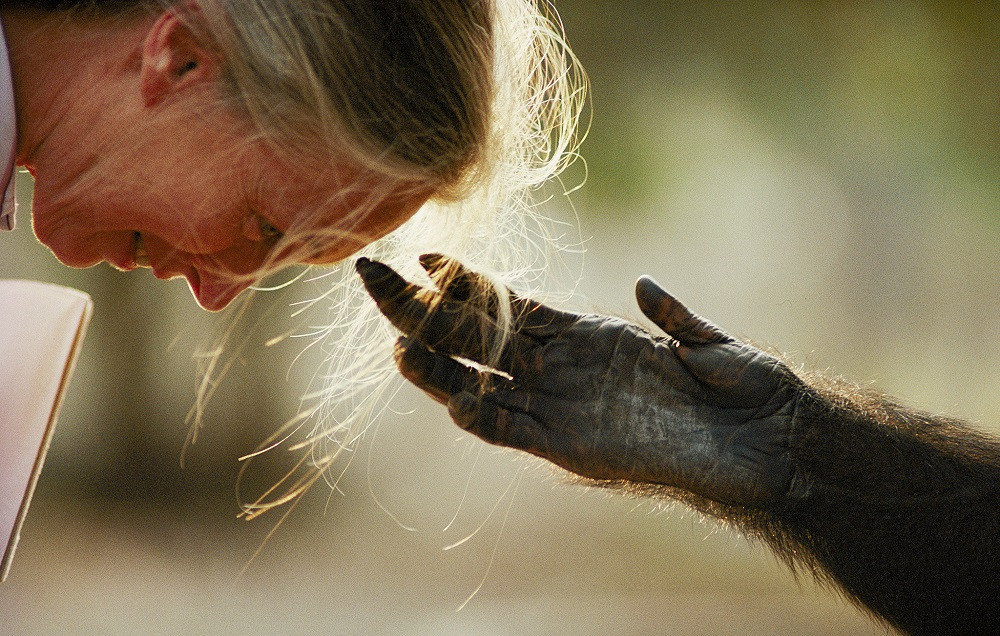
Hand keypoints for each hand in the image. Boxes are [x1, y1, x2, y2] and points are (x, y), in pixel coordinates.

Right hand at [356, 255, 803, 507]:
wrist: (769, 445)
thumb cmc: (743, 389)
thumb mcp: (704, 342)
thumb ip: (670, 316)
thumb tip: (641, 284)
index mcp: (585, 336)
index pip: (508, 304)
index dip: (465, 282)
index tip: (424, 254)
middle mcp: (562, 369)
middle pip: (476, 336)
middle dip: (423, 309)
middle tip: (373, 277)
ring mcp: (563, 407)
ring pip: (482, 384)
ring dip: (439, 368)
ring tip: (395, 344)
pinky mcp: (573, 447)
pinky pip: (516, 431)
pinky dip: (485, 417)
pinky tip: (455, 400)